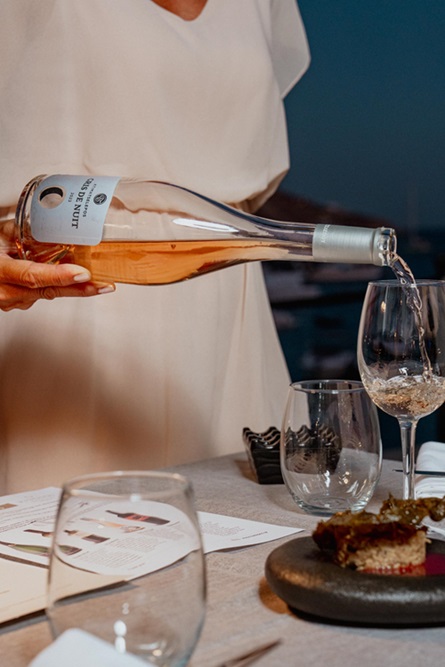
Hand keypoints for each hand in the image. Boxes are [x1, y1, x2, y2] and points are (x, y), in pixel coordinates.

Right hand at [0, 220, 114, 310]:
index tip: (82, 274)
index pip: (32, 276)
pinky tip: (78, 283)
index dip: (59, 276)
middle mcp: (3, 292)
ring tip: (101, 284)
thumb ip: (20, 232)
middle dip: (79, 289)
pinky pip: (40, 294)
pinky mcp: (15, 303)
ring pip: (46, 294)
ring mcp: (9, 302)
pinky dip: (58, 287)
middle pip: (46, 290)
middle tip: (104, 286)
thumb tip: (53, 222)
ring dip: (74, 290)